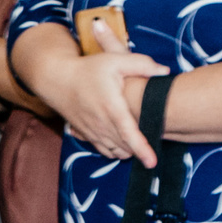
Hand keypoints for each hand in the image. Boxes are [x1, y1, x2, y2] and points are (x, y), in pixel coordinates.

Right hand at [46, 49, 167, 164]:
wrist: (57, 80)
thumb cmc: (88, 69)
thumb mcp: (115, 60)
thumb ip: (142, 64)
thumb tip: (165, 72)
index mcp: (111, 106)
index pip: (128, 133)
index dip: (141, 149)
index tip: (152, 162)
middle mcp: (101, 123)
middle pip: (126, 146)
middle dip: (141, 150)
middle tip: (157, 143)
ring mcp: (93, 132)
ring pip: (116, 151)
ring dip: (130, 151)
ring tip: (142, 144)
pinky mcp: (87, 135)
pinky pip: (105, 151)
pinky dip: (118, 151)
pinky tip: (125, 145)